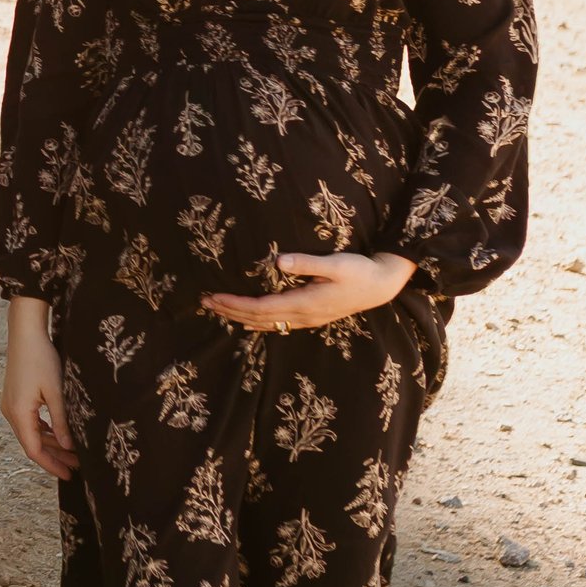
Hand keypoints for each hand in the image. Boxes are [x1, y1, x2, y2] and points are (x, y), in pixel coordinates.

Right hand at [0, 298, 75, 480]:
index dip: (51, 465)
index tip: (69, 475)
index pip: (34, 450)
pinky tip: (60, 434)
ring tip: (73, 452)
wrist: (25, 333)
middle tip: (77, 467)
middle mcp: (11, 412)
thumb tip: (68, 446)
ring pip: (31, 433)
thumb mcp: (56, 392)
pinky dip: (45, 431)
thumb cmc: (41, 359)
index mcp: (19, 413)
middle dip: (54, 456)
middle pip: (32, 444)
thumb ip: (62, 421)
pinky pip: (30, 422)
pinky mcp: (16, 397)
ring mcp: (11, 405)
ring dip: (51, 444)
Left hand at [203, 250, 415, 333]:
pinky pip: (278, 324)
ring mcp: (307, 319)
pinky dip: (259, 324)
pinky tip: (248, 324)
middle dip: (230, 311)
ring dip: (240, 318)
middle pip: (258, 318)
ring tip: (217, 311)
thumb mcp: (335, 263)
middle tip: (204, 303)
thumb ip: (307, 263)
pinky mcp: (311, 317)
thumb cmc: (359, 271)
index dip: (235, 304)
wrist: (381, 286)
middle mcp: (302, 315)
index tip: (213, 297)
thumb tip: (278, 261)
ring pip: (266, 324)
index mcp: (304, 303)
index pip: (260, 307)